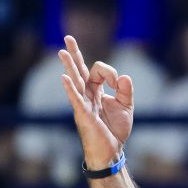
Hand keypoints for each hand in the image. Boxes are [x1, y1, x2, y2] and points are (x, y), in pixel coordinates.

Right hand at [59, 35, 133, 169]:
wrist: (111, 150)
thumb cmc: (115, 130)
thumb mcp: (126, 106)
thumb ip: (125, 90)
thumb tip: (123, 76)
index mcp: (96, 91)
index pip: (99, 71)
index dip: (110, 72)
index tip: (118, 83)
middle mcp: (87, 95)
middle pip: (80, 70)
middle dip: (75, 54)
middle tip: (68, 37)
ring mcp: (83, 104)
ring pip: (76, 81)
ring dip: (69, 66)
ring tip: (62, 51)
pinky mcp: (83, 115)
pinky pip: (76, 99)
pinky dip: (71, 89)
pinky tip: (64, 78)